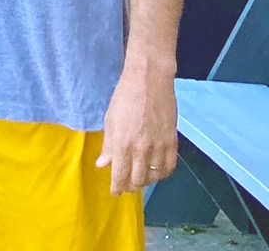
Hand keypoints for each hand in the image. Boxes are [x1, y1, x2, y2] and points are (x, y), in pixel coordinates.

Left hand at [96, 62, 177, 194]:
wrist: (149, 81)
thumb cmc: (124, 98)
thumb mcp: (110, 120)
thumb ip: (108, 145)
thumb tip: (102, 164)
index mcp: (122, 144)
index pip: (120, 175)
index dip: (117, 187)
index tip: (114, 192)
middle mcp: (141, 150)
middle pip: (137, 180)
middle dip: (130, 186)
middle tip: (125, 185)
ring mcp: (158, 147)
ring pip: (154, 176)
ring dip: (146, 181)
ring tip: (139, 179)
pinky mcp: (172, 142)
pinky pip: (170, 167)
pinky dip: (163, 174)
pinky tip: (156, 172)